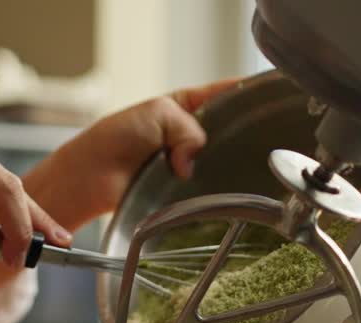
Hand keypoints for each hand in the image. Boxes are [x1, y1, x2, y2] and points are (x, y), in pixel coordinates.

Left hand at [51, 78, 242, 220]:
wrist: (90, 177)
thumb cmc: (115, 138)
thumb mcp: (160, 112)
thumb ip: (190, 128)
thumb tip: (192, 164)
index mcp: (184, 106)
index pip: (223, 94)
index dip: (245, 94)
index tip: (270, 95)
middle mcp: (188, 134)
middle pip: (227, 131)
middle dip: (236, 135)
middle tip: (252, 137)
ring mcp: (187, 162)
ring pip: (218, 162)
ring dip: (218, 165)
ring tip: (222, 166)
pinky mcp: (181, 190)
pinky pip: (203, 187)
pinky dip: (204, 187)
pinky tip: (203, 186)